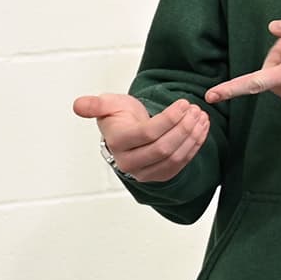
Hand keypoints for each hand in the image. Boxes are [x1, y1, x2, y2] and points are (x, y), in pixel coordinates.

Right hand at [71, 93, 209, 182]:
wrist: (126, 133)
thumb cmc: (119, 117)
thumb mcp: (108, 105)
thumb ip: (95, 105)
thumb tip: (78, 105)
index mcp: (117, 143)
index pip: (148, 133)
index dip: (169, 119)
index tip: (183, 103)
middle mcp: (129, 163)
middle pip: (163, 148)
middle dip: (184, 127)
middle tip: (195, 109)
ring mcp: (145, 173)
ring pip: (174, 157)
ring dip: (192, 136)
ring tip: (201, 117)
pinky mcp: (160, 176)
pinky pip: (181, 164)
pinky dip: (195, 146)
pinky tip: (202, 130)